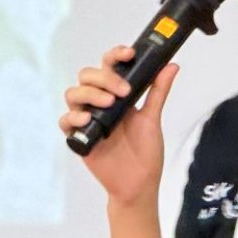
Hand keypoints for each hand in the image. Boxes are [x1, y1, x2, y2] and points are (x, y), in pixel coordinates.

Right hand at [58, 52, 179, 207]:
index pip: (108, 66)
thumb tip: (171, 66)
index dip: (115, 55)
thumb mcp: (153, 118)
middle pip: (87, 76)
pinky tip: (87, 118)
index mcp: (117, 95)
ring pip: (73, 93)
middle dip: (103, 78)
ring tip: (109, 104)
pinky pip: (66, 121)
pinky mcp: (79, 137)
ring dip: (90, 94)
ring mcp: (87, 119)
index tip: (129, 54)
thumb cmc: (145, 153)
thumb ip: (158, 91)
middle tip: (123, 91)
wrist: (138, 184)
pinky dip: (74, 116)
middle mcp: (99, 103)